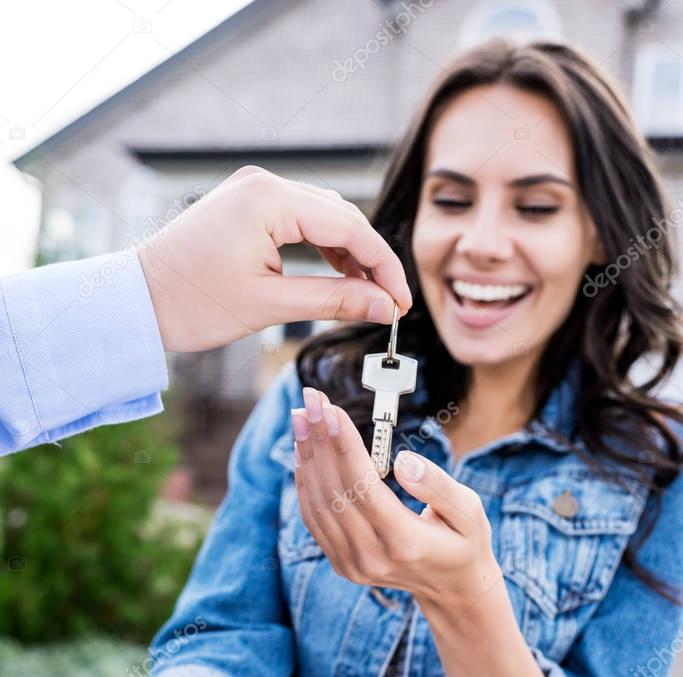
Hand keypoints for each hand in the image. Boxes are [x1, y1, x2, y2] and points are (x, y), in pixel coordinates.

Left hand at [137, 165, 411, 351]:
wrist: (135, 300)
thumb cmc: (191, 302)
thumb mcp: (269, 306)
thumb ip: (334, 300)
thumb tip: (384, 307)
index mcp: (269, 200)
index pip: (350, 227)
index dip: (384, 267)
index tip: (402, 303)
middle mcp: (264, 183)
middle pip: (341, 217)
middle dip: (371, 260)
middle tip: (390, 304)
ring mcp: (253, 191)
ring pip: (323, 217)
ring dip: (349, 255)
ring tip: (368, 295)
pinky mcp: (246, 205)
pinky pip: (299, 220)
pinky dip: (322, 248)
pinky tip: (338, 275)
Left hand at [291, 387, 502, 608]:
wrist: (452, 588)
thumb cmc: (464, 542)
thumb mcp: (469, 512)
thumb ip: (438, 486)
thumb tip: (404, 460)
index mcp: (405, 543)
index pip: (364, 488)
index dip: (344, 446)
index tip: (332, 410)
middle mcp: (372, 558)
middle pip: (335, 491)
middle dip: (320, 441)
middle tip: (311, 401)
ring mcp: (352, 564)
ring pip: (319, 503)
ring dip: (308, 457)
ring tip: (303, 418)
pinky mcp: (341, 563)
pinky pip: (314, 518)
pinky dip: (306, 481)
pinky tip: (306, 451)